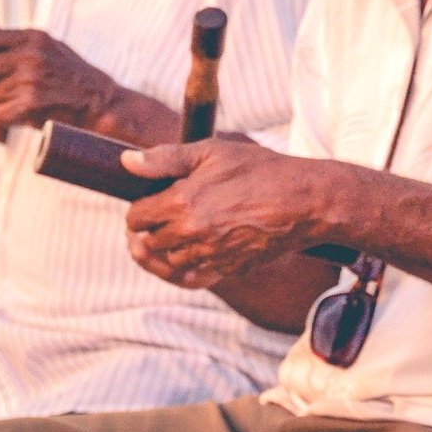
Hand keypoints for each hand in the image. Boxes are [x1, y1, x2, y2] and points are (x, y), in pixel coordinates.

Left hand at [0, 25, 117, 133]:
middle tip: (4, 89)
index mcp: (33, 37)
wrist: (101, 102)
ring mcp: (32, 77)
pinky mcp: (33, 100)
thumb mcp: (47, 48)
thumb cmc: (71, 75)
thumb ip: (14, 40)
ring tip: (22, 100)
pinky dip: (8, 117)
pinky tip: (25, 113)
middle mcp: (31, 53)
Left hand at [121, 140, 319, 287]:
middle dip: (149, 230)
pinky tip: (185, 257)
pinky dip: (182, 270)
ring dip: (165, 251)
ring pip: (167, 263)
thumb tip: (126, 162)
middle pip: (148, 242)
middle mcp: (191, 234)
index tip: (151, 202)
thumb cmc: (262, 170)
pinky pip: (191, 279)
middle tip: (161, 218)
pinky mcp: (227, 270)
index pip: (136, 217)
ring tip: (172, 235)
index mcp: (182, 202)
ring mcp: (209, 256)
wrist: (305, 201)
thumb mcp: (214, 152)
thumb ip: (167, 158)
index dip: (140, 209)